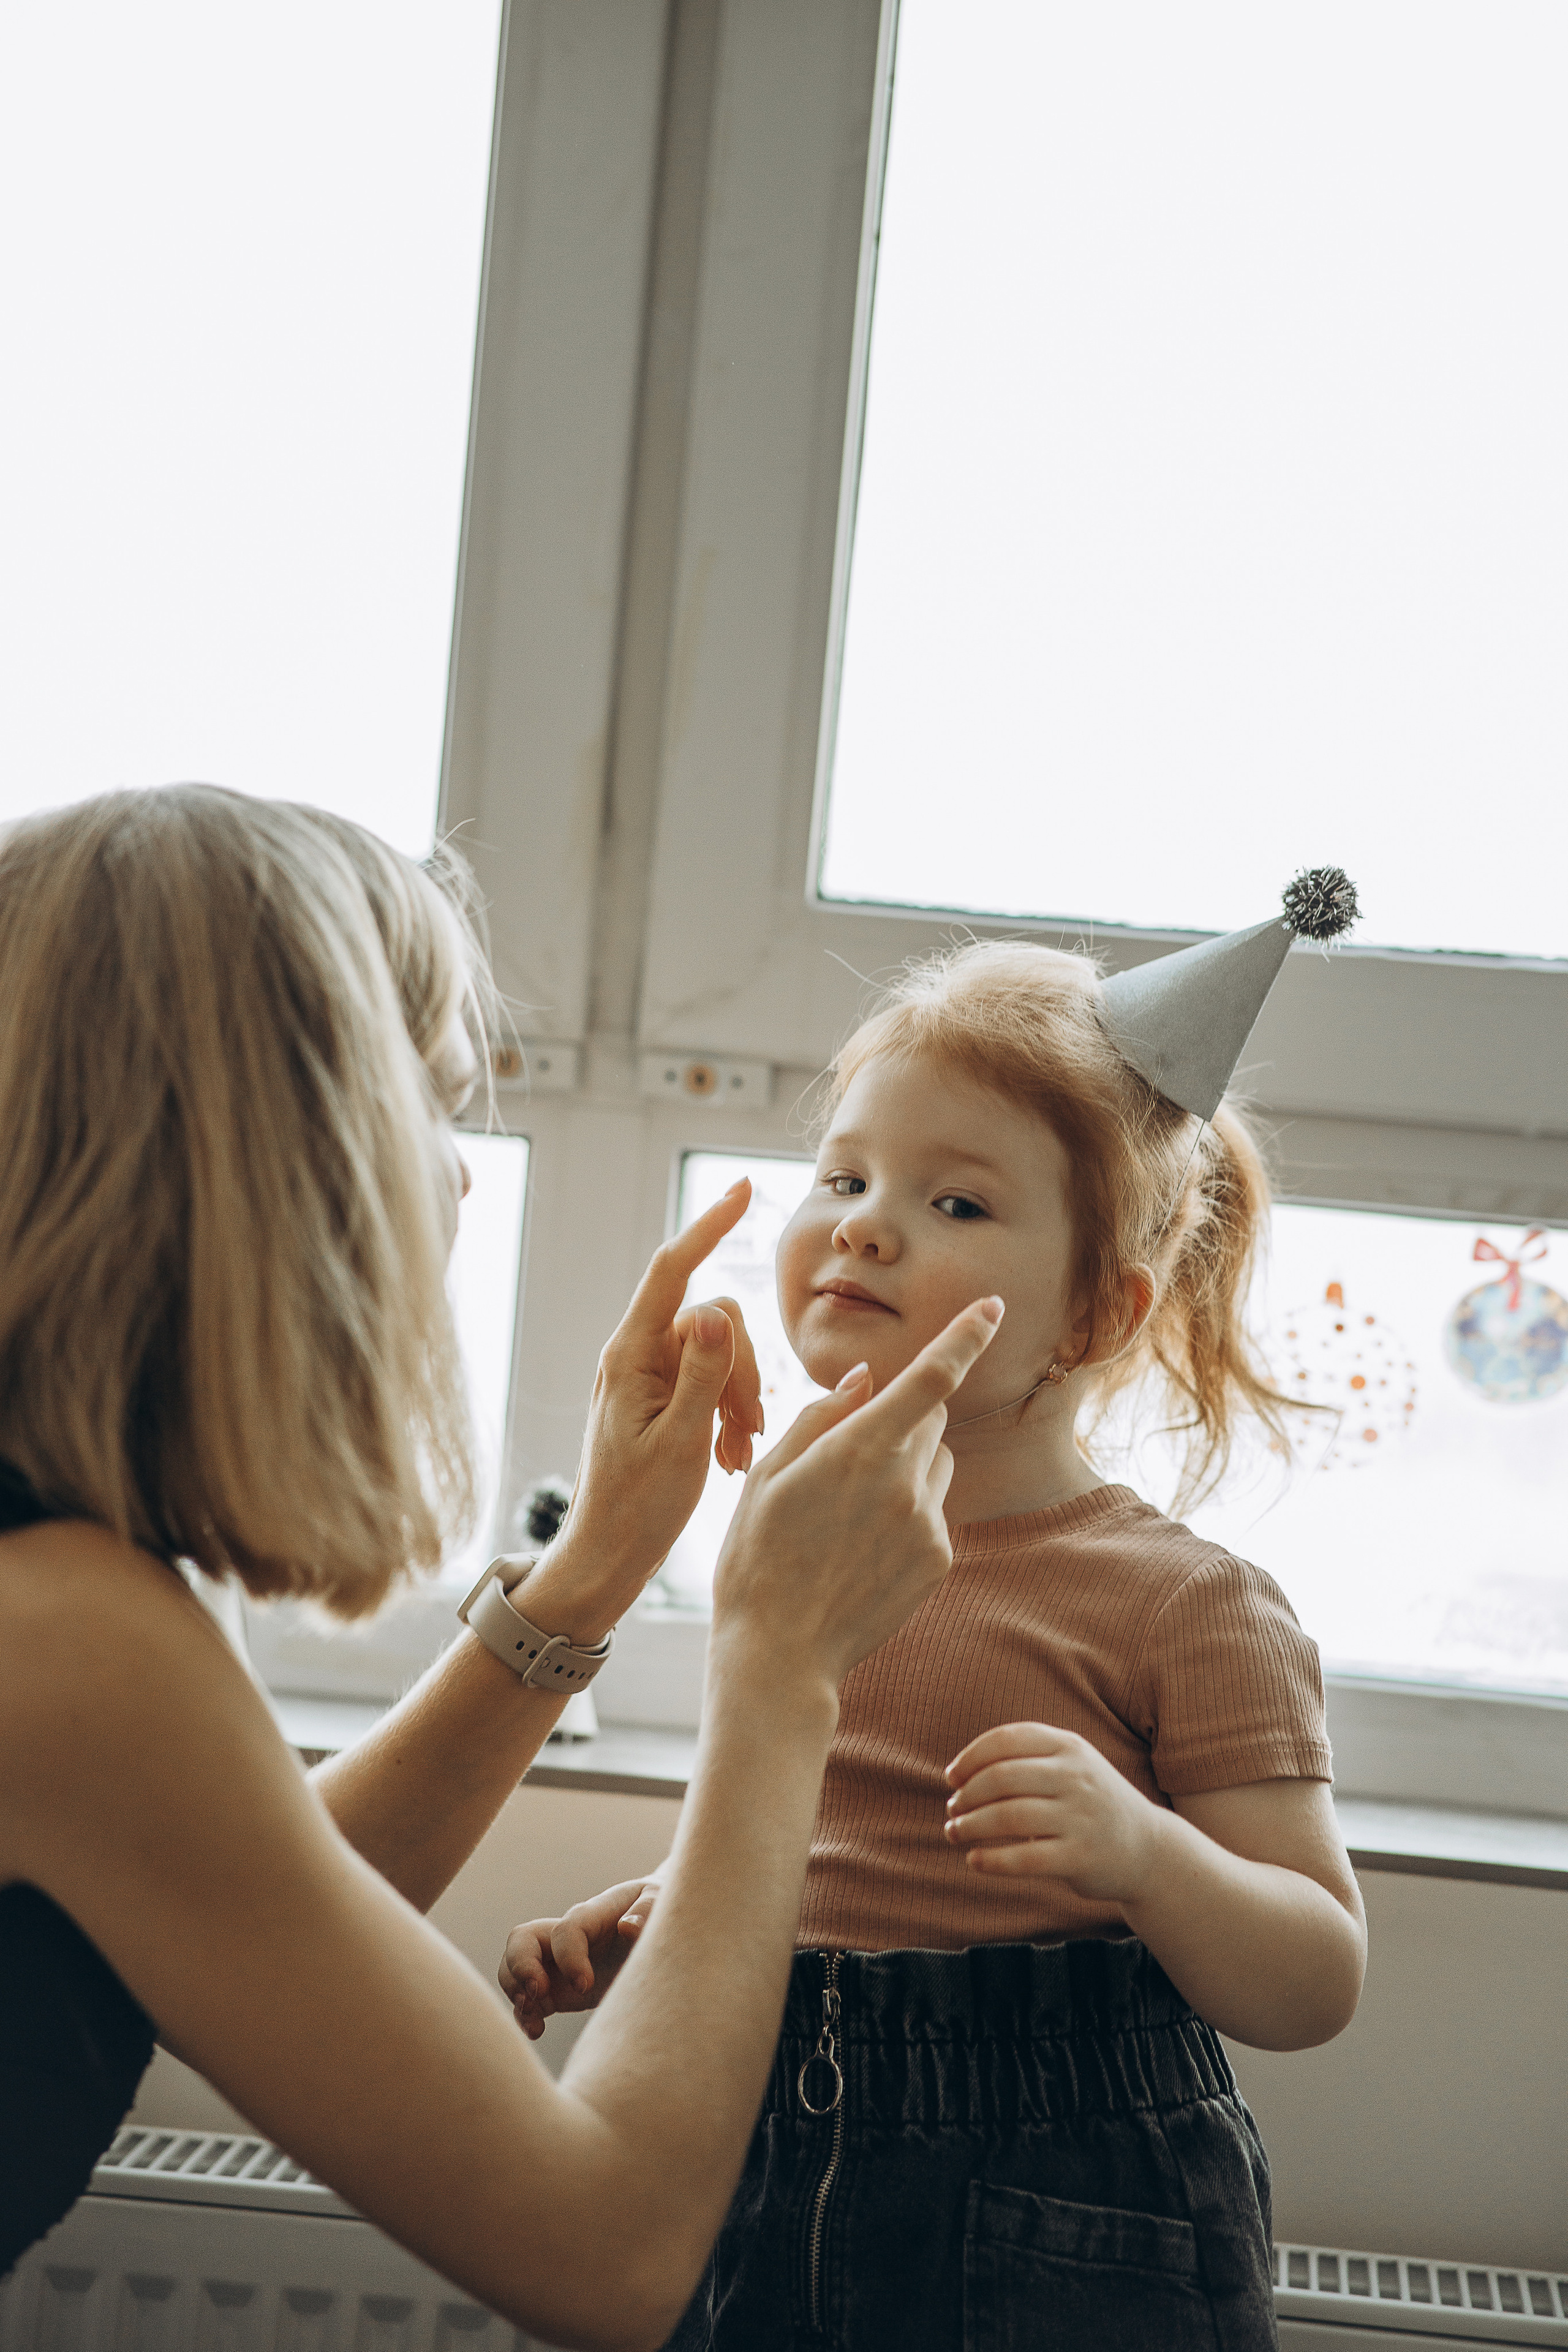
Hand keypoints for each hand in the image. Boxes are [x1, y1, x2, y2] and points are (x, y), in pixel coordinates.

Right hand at [497, 1877, 661, 2040]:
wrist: (650, 1927)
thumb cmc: (656, 1910)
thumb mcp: (659, 1902)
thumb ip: (647, 1912)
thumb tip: (627, 1926)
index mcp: (592, 1914)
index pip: (566, 1930)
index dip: (569, 1957)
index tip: (585, 1985)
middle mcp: (566, 1936)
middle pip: (522, 1939)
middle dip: (521, 1967)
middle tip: (538, 1993)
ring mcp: (556, 1961)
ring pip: (514, 1967)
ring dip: (516, 1992)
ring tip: (534, 2018)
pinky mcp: (556, 1987)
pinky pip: (526, 1996)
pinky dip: (523, 2014)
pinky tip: (536, 2030)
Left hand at [531, 1184, 763, 1632]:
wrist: (605, 1558)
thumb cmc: (636, 1507)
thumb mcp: (682, 1442)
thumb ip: (704, 1375)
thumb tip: (719, 1312)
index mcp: (630, 1355)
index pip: (672, 1269)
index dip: (709, 1224)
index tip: (744, 1188)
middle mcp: (636, 1355)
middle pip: (714, 1320)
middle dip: (745, 1368)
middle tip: (748, 1429)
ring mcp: (649, 1377)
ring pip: (722, 1354)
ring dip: (741, 1399)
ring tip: (738, 1454)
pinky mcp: (662, 1399)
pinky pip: (712, 1383)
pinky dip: (729, 1416)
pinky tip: (732, 1459)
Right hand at [707, 1297, 1004, 1701]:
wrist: (779, 1652)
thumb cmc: (757, 1556)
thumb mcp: (768, 1473)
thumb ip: (823, 1415)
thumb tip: (868, 1379)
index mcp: (857, 1449)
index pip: (929, 1378)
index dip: (965, 1337)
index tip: (992, 1306)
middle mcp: (903, 1481)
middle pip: (931, 1418)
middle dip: (904, 1417)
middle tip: (852, 1455)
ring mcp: (927, 1523)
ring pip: (938, 1463)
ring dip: (909, 1464)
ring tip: (852, 1509)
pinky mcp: (939, 1558)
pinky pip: (936, 1509)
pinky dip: (910, 1510)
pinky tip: (864, 1546)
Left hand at [943, 1722, 1165, 1906]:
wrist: (1148, 1848)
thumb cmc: (1090, 1804)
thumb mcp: (1070, 1766)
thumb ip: (1025, 1761)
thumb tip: (959, 1774)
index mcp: (1070, 1746)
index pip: (1007, 1739)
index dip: (971, 1757)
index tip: (951, 1777)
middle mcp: (1077, 1777)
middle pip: (1001, 1777)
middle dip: (967, 1794)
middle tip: (952, 1809)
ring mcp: (1081, 1817)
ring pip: (1008, 1816)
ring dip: (971, 1825)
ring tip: (955, 1832)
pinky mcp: (1081, 1857)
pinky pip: (1024, 1859)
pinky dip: (992, 1860)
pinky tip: (975, 1860)